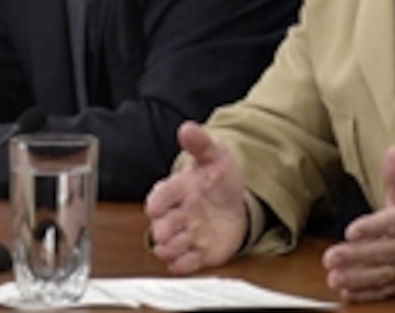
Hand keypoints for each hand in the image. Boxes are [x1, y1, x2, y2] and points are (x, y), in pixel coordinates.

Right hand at [144, 121, 248, 273]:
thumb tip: (187, 128)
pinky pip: (182, 266)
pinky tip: (197, 251)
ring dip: (175, 247)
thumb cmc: (220, 179)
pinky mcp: (196, 254)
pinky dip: (185, 263)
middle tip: (179, 224)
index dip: (157, 203)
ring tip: (191, 237)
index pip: (158, 197)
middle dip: (165, 229)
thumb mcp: (215, 156)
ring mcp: (186, 236)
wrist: (237, 203)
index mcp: (177, 189)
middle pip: (160, 228)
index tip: (157, 206)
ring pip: (168, 249)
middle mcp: (177, 215)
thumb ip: (200, 143)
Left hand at [322, 146, 394, 301]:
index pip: (393, 223)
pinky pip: (389, 292)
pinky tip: (349, 293)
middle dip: (357, 257)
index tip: (352, 230)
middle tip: (332, 257)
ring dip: (358, 279)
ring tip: (335, 278)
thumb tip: (393, 150)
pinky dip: (369, 295)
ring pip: (384, 275)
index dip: (373, 227)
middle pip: (385, 252)